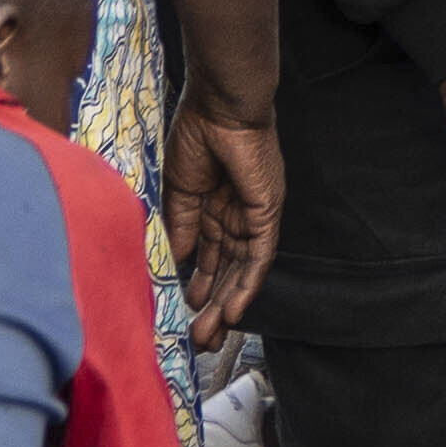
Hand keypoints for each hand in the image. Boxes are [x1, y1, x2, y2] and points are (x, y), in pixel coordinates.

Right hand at [162, 103, 278, 334]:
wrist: (218, 107)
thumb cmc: (195, 137)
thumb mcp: (179, 190)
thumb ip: (181, 227)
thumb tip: (180, 262)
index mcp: (211, 209)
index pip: (208, 258)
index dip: (197, 286)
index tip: (182, 313)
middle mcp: (233, 217)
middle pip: (225, 271)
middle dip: (210, 306)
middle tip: (197, 339)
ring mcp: (251, 216)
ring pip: (241, 271)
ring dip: (226, 304)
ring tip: (208, 335)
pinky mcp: (266, 213)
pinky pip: (260, 256)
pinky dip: (247, 284)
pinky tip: (233, 310)